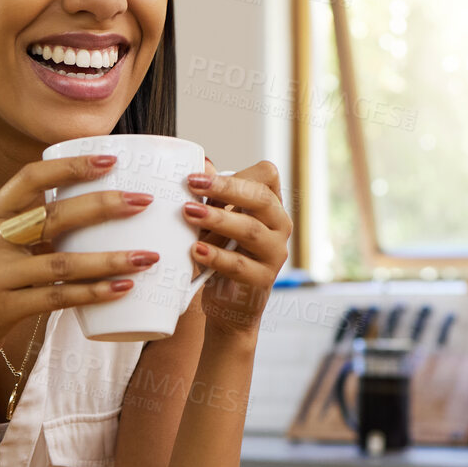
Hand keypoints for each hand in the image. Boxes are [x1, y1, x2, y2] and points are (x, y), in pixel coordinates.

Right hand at [0, 153, 159, 373]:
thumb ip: (29, 226)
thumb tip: (88, 206)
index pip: (30, 179)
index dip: (70, 167)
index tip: (109, 161)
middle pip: (54, 216)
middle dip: (103, 206)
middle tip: (142, 202)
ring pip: (62, 263)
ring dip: (109, 259)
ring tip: (146, 257)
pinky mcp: (3, 308)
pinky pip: (56, 298)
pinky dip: (92, 293)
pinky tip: (121, 289)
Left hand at [182, 160, 290, 337]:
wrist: (228, 304)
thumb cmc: (220, 254)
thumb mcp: (213, 222)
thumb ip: (210, 195)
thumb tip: (202, 162)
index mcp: (270, 205)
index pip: (267, 175)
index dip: (235, 173)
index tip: (196, 177)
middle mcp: (279, 225)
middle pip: (261, 198)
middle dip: (225, 189)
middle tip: (191, 185)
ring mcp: (275, 253)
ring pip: (250, 230)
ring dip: (217, 219)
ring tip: (188, 213)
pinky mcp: (263, 279)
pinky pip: (240, 265)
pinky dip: (216, 256)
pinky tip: (195, 250)